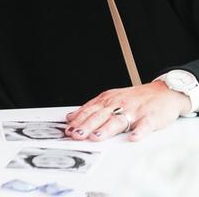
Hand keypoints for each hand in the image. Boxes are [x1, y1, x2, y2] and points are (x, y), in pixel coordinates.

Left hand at [65, 81, 190, 141]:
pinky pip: (144, 126)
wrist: (163, 92)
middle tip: (76, 135)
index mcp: (108, 100)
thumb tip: (72, 117)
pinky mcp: (151, 118)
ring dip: (106, 129)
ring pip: (118, 120)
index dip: (78, 120)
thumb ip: (92, 108)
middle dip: (86, 126)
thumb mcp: (111, 98)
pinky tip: (133, 138)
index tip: (68, 129)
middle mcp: (119, 105)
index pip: (89, 110)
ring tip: (96, 137)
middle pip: (100, 116)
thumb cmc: (135, 98)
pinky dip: (139, 132)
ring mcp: (134, 111)